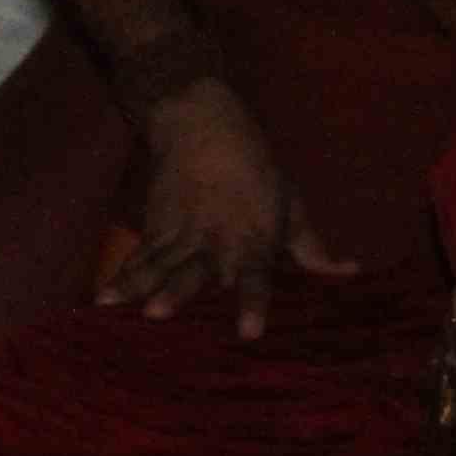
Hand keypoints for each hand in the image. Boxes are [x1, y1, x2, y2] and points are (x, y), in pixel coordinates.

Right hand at [102, 77, 353, 339]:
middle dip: (178, 292)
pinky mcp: (156, 227)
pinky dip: (122, 277)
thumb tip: (351, 272)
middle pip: (195, 270)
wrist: (203, 124)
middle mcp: (214, 240)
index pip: (255, 275)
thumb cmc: (257, 171)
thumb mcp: (291, 205)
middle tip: (160, 313)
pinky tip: (104, 299)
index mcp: (253, 238)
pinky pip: (139, 256)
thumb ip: (312, 249)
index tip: (249, 331)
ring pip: (161, 265)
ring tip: (124, 309)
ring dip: (142, 286)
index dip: (253, 303)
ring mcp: (181, 233)